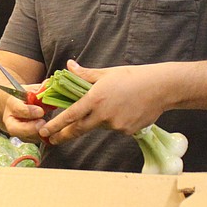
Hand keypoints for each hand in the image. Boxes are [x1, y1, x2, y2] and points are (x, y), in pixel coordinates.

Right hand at [1, 83, 50, 143]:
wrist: (16, 105)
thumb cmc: (24, 96)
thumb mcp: (30, 89)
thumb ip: (39, 89)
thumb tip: (48, 84)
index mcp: (11, 104)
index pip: (17, 109)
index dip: (28, 111)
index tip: (40, 112)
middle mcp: (10, 120)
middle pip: (15, 129)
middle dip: (30, 128)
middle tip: (43, 124)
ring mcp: (17, 131)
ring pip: (27, 137)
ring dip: (39, 134)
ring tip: (51, 128)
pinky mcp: (25, 138)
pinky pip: (34, 140)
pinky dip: (44, 137)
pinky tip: (52, 132)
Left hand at [39, 60, 165, 144]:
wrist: (160, 87)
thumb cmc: (132, 77)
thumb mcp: (106, 73)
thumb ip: (84, 74)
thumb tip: (68, 66)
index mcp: (95, 99)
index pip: (70, 115)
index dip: (56, 125)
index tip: (45, 132)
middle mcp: (103, 114)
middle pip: (78, 129)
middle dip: (63, 136)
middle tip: (52, 140)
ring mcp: (115, 125)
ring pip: (99, 126)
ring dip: (98, 120)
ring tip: (114, 104)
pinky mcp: (126, 131)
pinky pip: (115, 128)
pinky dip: (115, 121)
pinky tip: (127, 109)